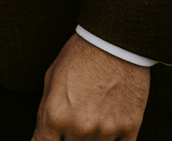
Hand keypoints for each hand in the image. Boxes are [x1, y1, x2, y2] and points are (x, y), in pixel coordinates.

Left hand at [33, 34, 150, 139]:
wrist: (115, 40)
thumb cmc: (81, 54)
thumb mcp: (52, 77)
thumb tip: (42, 135)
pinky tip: (108, 128)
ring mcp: (105, 131)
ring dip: (90, 139)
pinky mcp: (129, 129)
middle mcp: (79, 128)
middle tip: (75, 121)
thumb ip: (46, 111)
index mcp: (55, 115)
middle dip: (68, 138)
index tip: (51, 137)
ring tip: (92, 117)